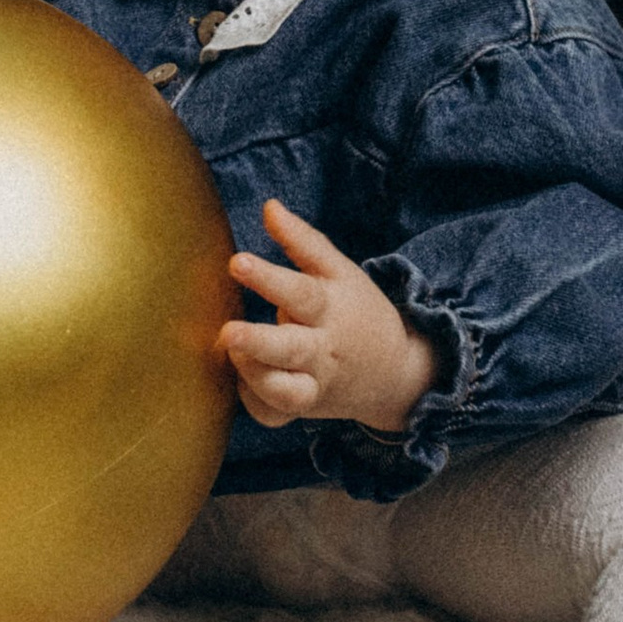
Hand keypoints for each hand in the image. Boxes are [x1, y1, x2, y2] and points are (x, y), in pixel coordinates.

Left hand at [219, 199, 440, 435]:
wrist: (395, 373)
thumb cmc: (356, 310)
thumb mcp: (340, 271)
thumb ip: (303, 240)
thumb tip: (268, 206)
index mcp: (331, 308)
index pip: (300, 292)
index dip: (268, 278)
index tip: (236, 262)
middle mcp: (322, 350)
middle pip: (291, 349)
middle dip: (258, 343)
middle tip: (227, 332)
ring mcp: (315, 384)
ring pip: (285, 392)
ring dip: (254, 375)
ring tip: (231, 349)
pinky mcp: (304, 409)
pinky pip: (276, 415)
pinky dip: (256, 404)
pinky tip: (241, 381)